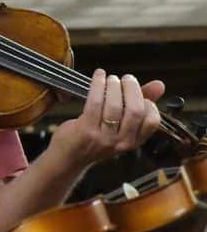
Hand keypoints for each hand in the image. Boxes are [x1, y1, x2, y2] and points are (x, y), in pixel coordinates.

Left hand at [49, 68, 164, 170]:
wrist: (70, 156)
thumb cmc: (97, 135)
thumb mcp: (120, 124)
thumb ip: (140, 103)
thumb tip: (160, 84)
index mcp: (134, 140)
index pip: (152, 122)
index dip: (149, 102)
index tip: (139, 91)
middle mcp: (122, 142)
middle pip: (135, 111)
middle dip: (132, 89)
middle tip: (126, 79)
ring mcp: (104, 137)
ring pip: (114, 106)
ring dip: (114, 86)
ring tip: (111, 78)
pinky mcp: (86, 129)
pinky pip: (95, 102)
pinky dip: (98, 84)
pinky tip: (99, 75)